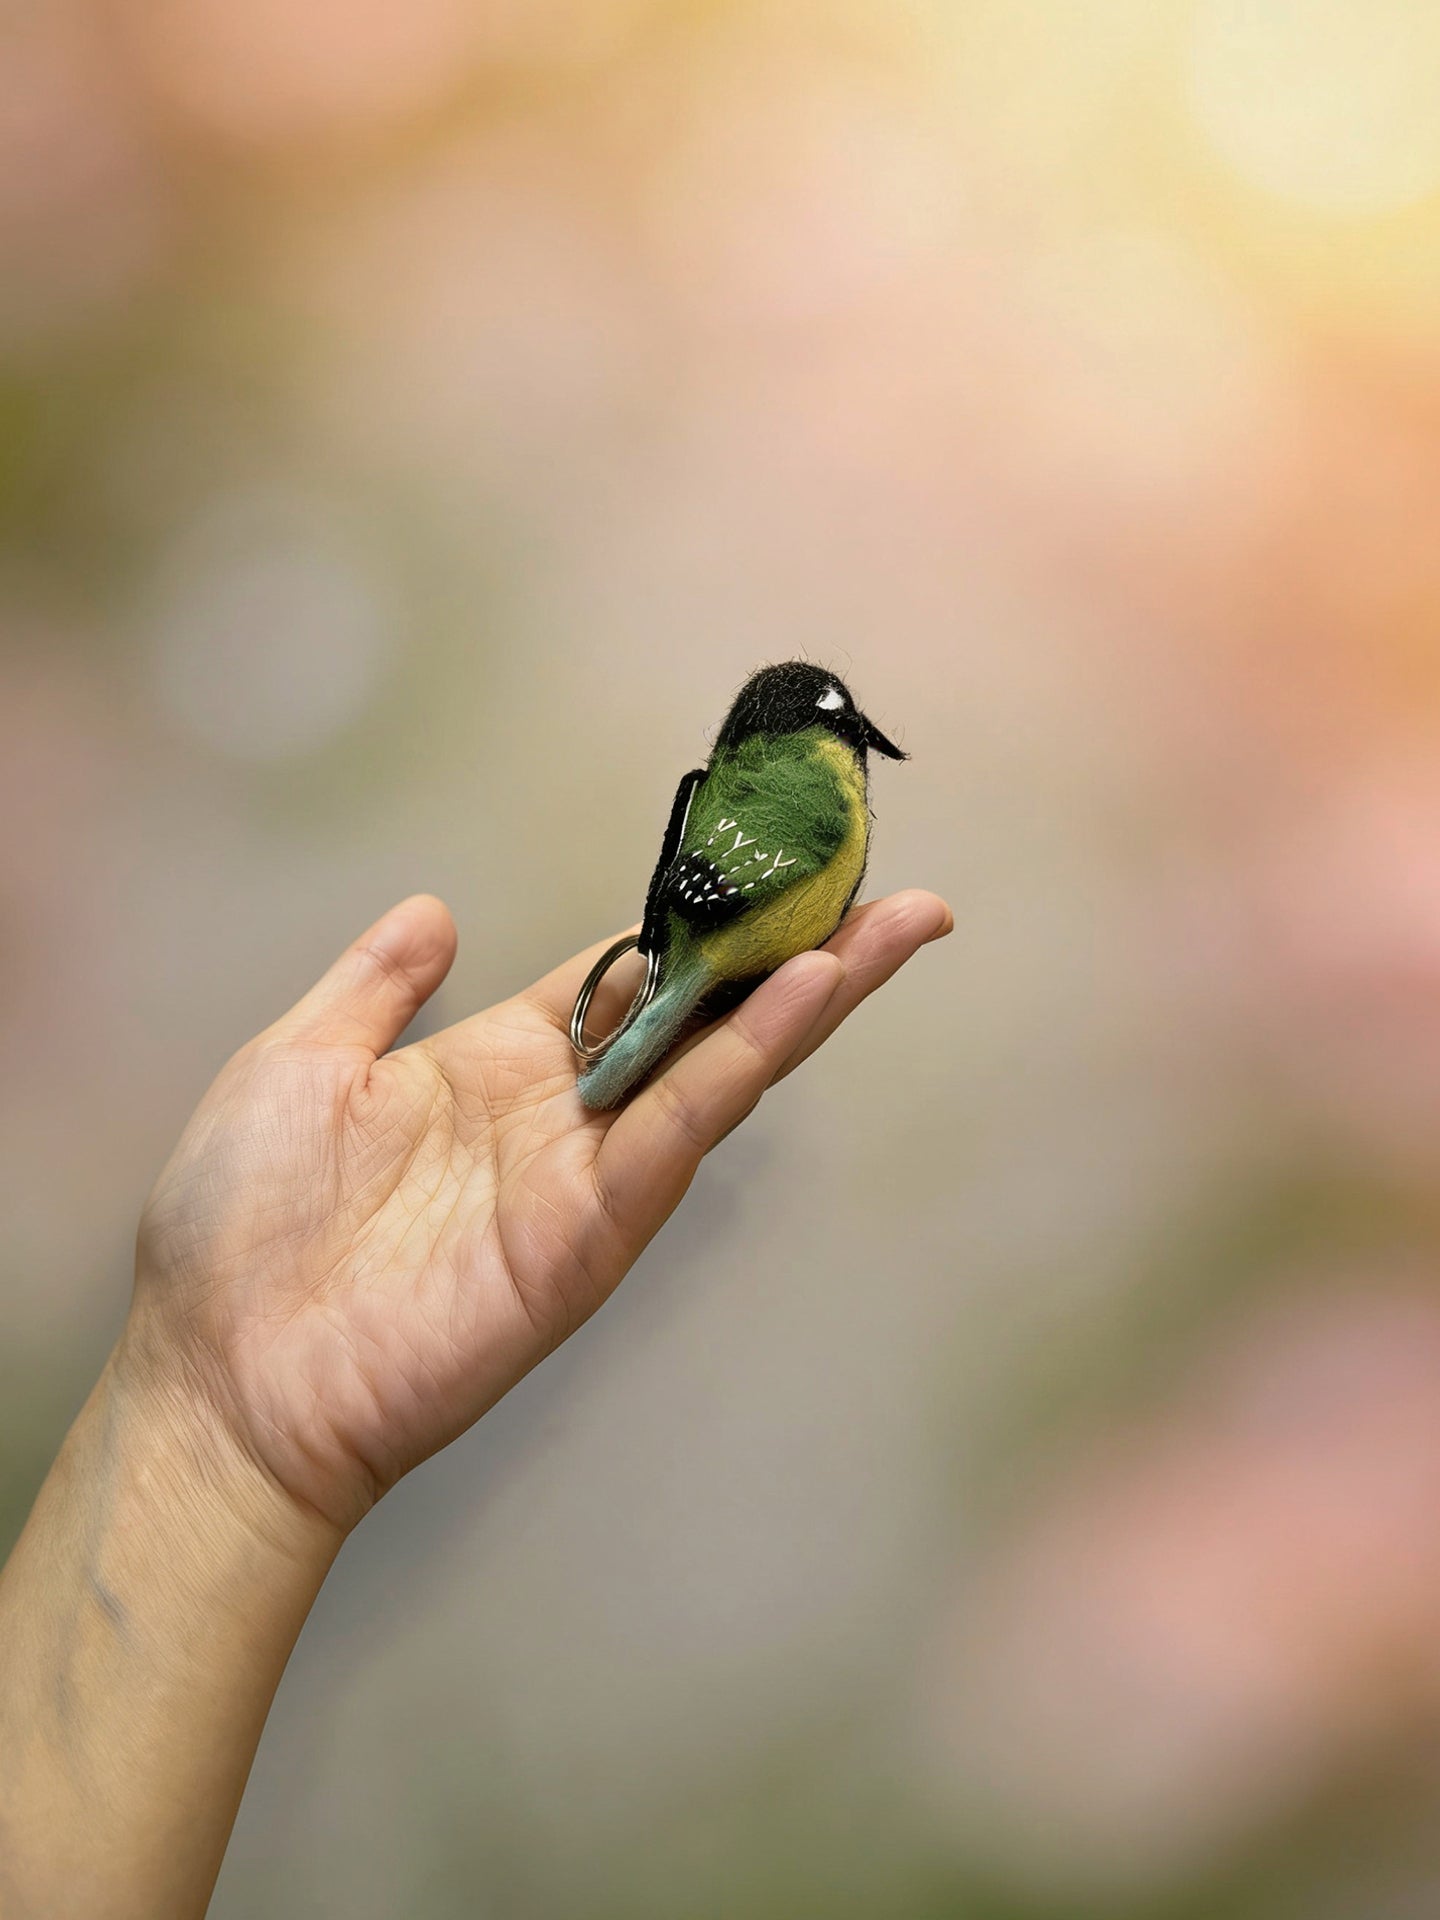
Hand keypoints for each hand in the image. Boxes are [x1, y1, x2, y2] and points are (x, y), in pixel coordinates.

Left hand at [127, 889, 952, 1536]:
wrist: (220, 1372)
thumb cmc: (240, 1223)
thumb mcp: (300, 1061)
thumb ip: (376, 987)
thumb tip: (435, 909)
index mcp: (499, 1061)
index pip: (628, 974)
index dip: (697, 920)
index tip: (767, 858)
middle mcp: (563, 1110)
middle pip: (706, 1015)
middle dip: (798, 950)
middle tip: (889, 891)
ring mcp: (586, 1174)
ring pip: (723, 1067)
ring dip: (811, 996)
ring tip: (894, 925)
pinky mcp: (590, 1234)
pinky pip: (680, 1133)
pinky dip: (747, 1063)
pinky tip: (806, 997)